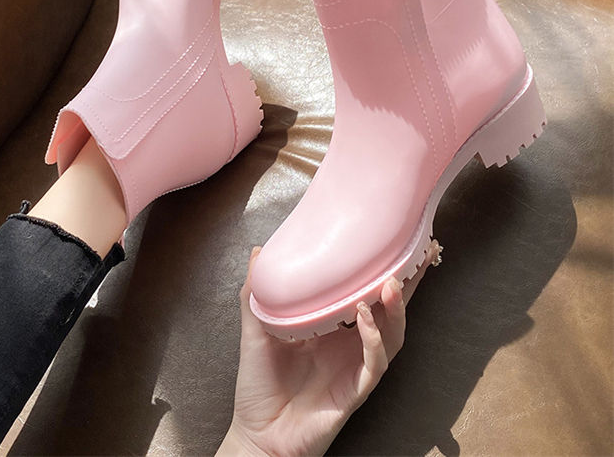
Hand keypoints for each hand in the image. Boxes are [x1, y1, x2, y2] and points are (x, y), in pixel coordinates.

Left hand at [217, 240, 441, 456]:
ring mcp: (355, 367)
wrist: (257, 434)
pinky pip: (374, 363)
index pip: (366, 292)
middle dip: (408, 283)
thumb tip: (259, 252)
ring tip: (389, 282)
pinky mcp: (355, 391)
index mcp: (333, 327)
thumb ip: (255, 293)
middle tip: (419, 254)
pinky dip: (373, 339)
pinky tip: (365, 317)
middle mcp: (350, 344)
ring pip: (392, 335)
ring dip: (395, 308)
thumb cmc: (260, 385)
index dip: (383, 269)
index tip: (395, 241)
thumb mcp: (255, 330)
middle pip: (390, 310)